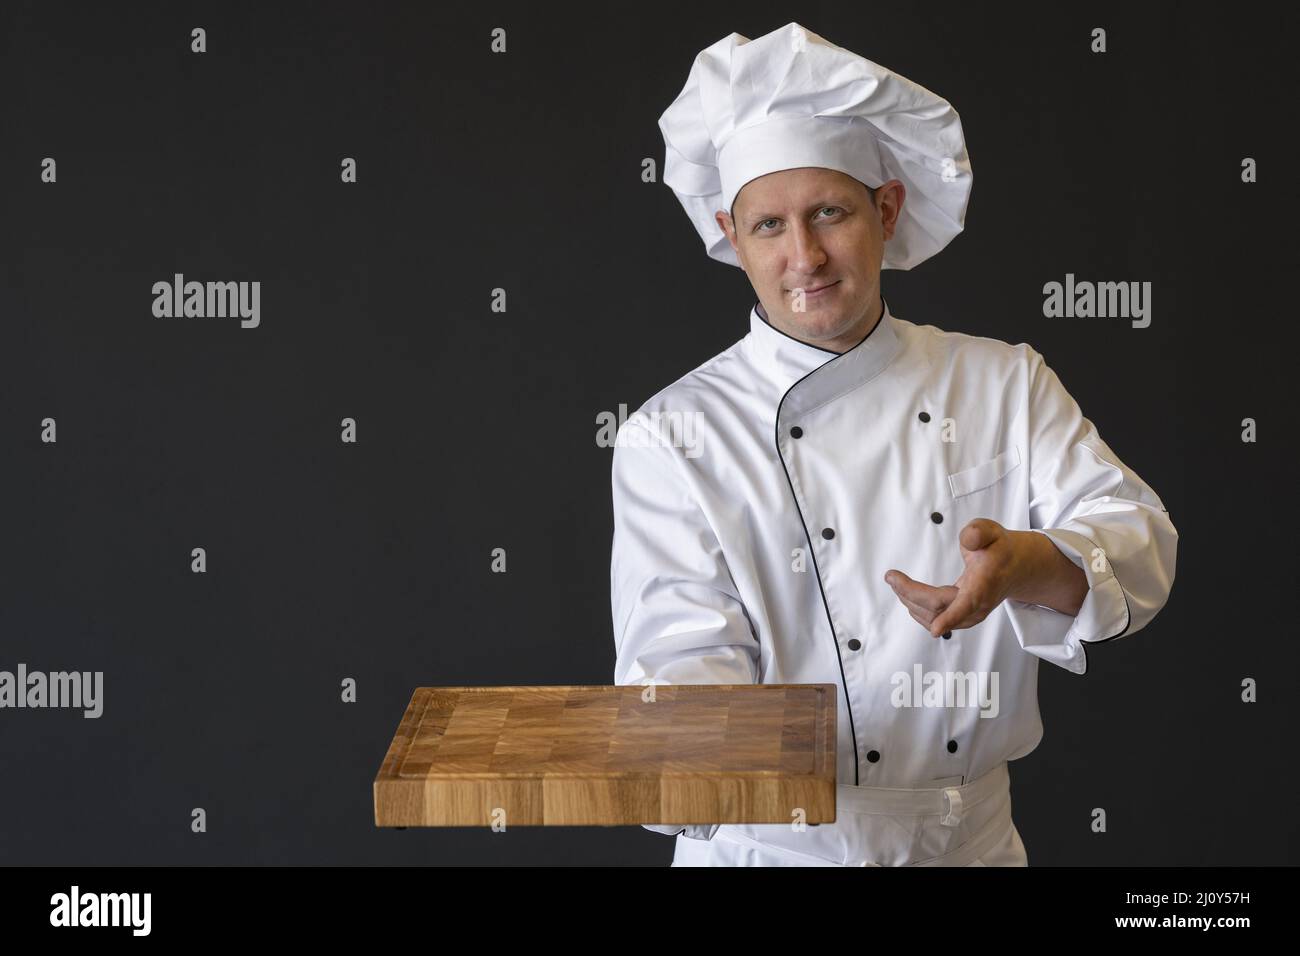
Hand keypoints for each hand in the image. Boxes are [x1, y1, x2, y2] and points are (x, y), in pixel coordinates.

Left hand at [884, 518, 1029, 637]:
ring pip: (933, 617)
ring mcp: (968, 615)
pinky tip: (906, 595)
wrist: (1014, 568)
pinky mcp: (960, 618)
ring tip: (896, 582)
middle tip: (891, 577)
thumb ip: (979, 532)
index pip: (968, 604)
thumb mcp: (992, 532)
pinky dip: (916, 607)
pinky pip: (934, 619)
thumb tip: (968, 540)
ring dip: (910, 601)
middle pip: (938, 609)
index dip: (951, 618)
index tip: (936, 630)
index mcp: (984, 585)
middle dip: (910, 594)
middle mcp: (977, 606)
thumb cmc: (999, 550)